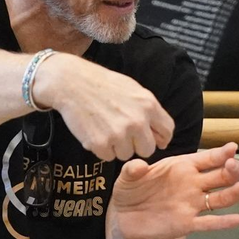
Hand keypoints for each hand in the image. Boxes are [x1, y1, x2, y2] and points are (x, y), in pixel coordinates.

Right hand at [35, 54, 176, 160]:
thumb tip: (162, 136)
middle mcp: (137, 121)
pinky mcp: (101, 143)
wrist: (70, 82)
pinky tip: (95, 131)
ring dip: (117, 146)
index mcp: (148, 105)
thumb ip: (149, 111)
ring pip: (126, 155)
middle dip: (136, 145)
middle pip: (148, 150)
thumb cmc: (103, 84)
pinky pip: (108, 157)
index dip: (160, 137)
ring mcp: (119, 134)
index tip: (152, 138)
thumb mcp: (133, 89)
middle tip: (122, 133)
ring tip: (105, 128)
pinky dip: (101, 148)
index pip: (167, 132)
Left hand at [108, 143, 238, 238]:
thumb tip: (138, 166)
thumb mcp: (127, 176)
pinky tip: (238, 219)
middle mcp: (192, 185)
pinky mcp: (188, 224)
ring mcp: (192, 205)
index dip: (221, 153)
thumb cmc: (129, 191)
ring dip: (232, 194)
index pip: (207, 158)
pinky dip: (224, 222)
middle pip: (219, 176)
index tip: (232, 148)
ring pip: (219, 199)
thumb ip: (133, 169)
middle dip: (231, 170)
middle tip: (234, 166)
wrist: (124, 218)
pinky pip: (209, 223)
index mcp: (182, 167)